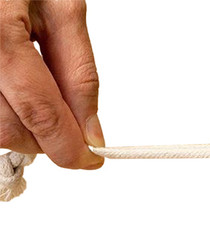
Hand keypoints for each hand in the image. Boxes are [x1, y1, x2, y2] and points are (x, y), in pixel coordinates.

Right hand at [0, 0, 102, 167]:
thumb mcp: (61, 7)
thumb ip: (79, 73)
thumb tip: (91, 131)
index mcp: (0, 33)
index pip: (41, 113)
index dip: (70, 148)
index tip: (91, 159)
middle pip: (8, 128)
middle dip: (45, 140)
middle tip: (68, 128)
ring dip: (20, 128)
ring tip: (38, 98)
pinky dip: (2, 110)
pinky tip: (14, 90)